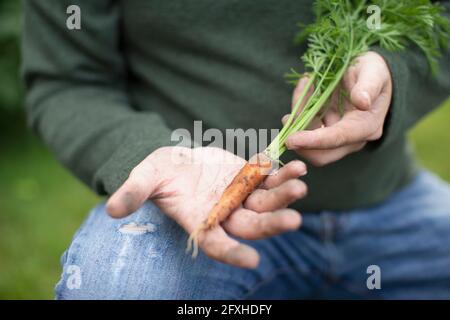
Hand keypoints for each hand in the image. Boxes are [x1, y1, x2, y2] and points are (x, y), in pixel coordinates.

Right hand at [106, 146, 307, 268]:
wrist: (177, 159)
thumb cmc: (159, 173)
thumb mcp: (145, 178)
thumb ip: (133, 193)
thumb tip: (110, 209)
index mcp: (201, 221)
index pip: (218, 245)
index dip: (232, 254)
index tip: (251, 261)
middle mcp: (225, 214)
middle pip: (251, 225)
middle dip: (271, 224)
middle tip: (292, 220)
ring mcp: (241, 196)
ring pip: (266, 202)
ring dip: (284, 195)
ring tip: (300, 184)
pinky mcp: (249, 176)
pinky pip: (269, 178)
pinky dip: (282, 173)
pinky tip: (297, 166)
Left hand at [284, 51, 392, 165]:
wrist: (370, 72)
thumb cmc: (373, 70)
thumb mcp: (374, 71)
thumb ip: (369, 86)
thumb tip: (362, 102)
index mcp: (367, 126)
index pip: (337, 138)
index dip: (313, 141)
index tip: (291, 139)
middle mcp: (353, 138)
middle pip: (322, 155)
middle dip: (299, 142)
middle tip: (286, 118)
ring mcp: (338, 137)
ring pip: (308, 142)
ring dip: (298, 119)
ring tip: (304, 84)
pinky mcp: (325, 131)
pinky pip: (306, 129)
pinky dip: (299, 112)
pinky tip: (303, 87)